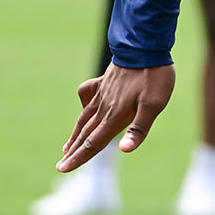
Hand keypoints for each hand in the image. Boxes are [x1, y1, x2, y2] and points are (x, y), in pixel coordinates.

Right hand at [58, 62, 175, 171]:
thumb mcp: (154, 105)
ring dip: (76, 135)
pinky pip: (88, 96)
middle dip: (74, 152)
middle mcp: (104, 108)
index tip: (63, 169)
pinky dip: (84, 106)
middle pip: (86, 134)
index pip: (93, 143)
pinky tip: (85, 109)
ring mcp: (102, 94)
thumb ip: (139, 129)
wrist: (145, 46)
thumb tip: (124, 150)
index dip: (79, 158)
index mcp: (114, 117)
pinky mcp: (104, 82)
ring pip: (85, 118)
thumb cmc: (154, 77)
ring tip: (67, 147)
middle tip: (61, 166)